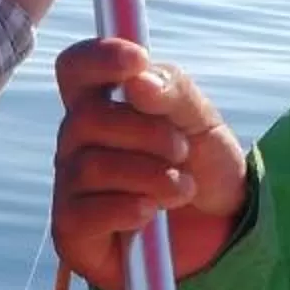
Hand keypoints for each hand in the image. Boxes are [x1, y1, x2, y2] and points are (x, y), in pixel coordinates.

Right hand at [52, 36, 247, 289]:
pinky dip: (126, 210)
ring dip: (149, 176)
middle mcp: (77, 142)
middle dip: (146, 132)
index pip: (75, 69)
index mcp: (102, 105)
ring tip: (183, 189)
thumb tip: (138, 80)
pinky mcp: (72, 232)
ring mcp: (71, 187)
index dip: (96, 58)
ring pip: (91, 166)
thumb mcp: (202, 121)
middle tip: (182, 150)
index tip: (137, 61)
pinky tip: (151, 214)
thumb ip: (174, 93)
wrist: (219, 231)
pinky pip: (84, 213)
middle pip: (87, 118)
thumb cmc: (202, 166)